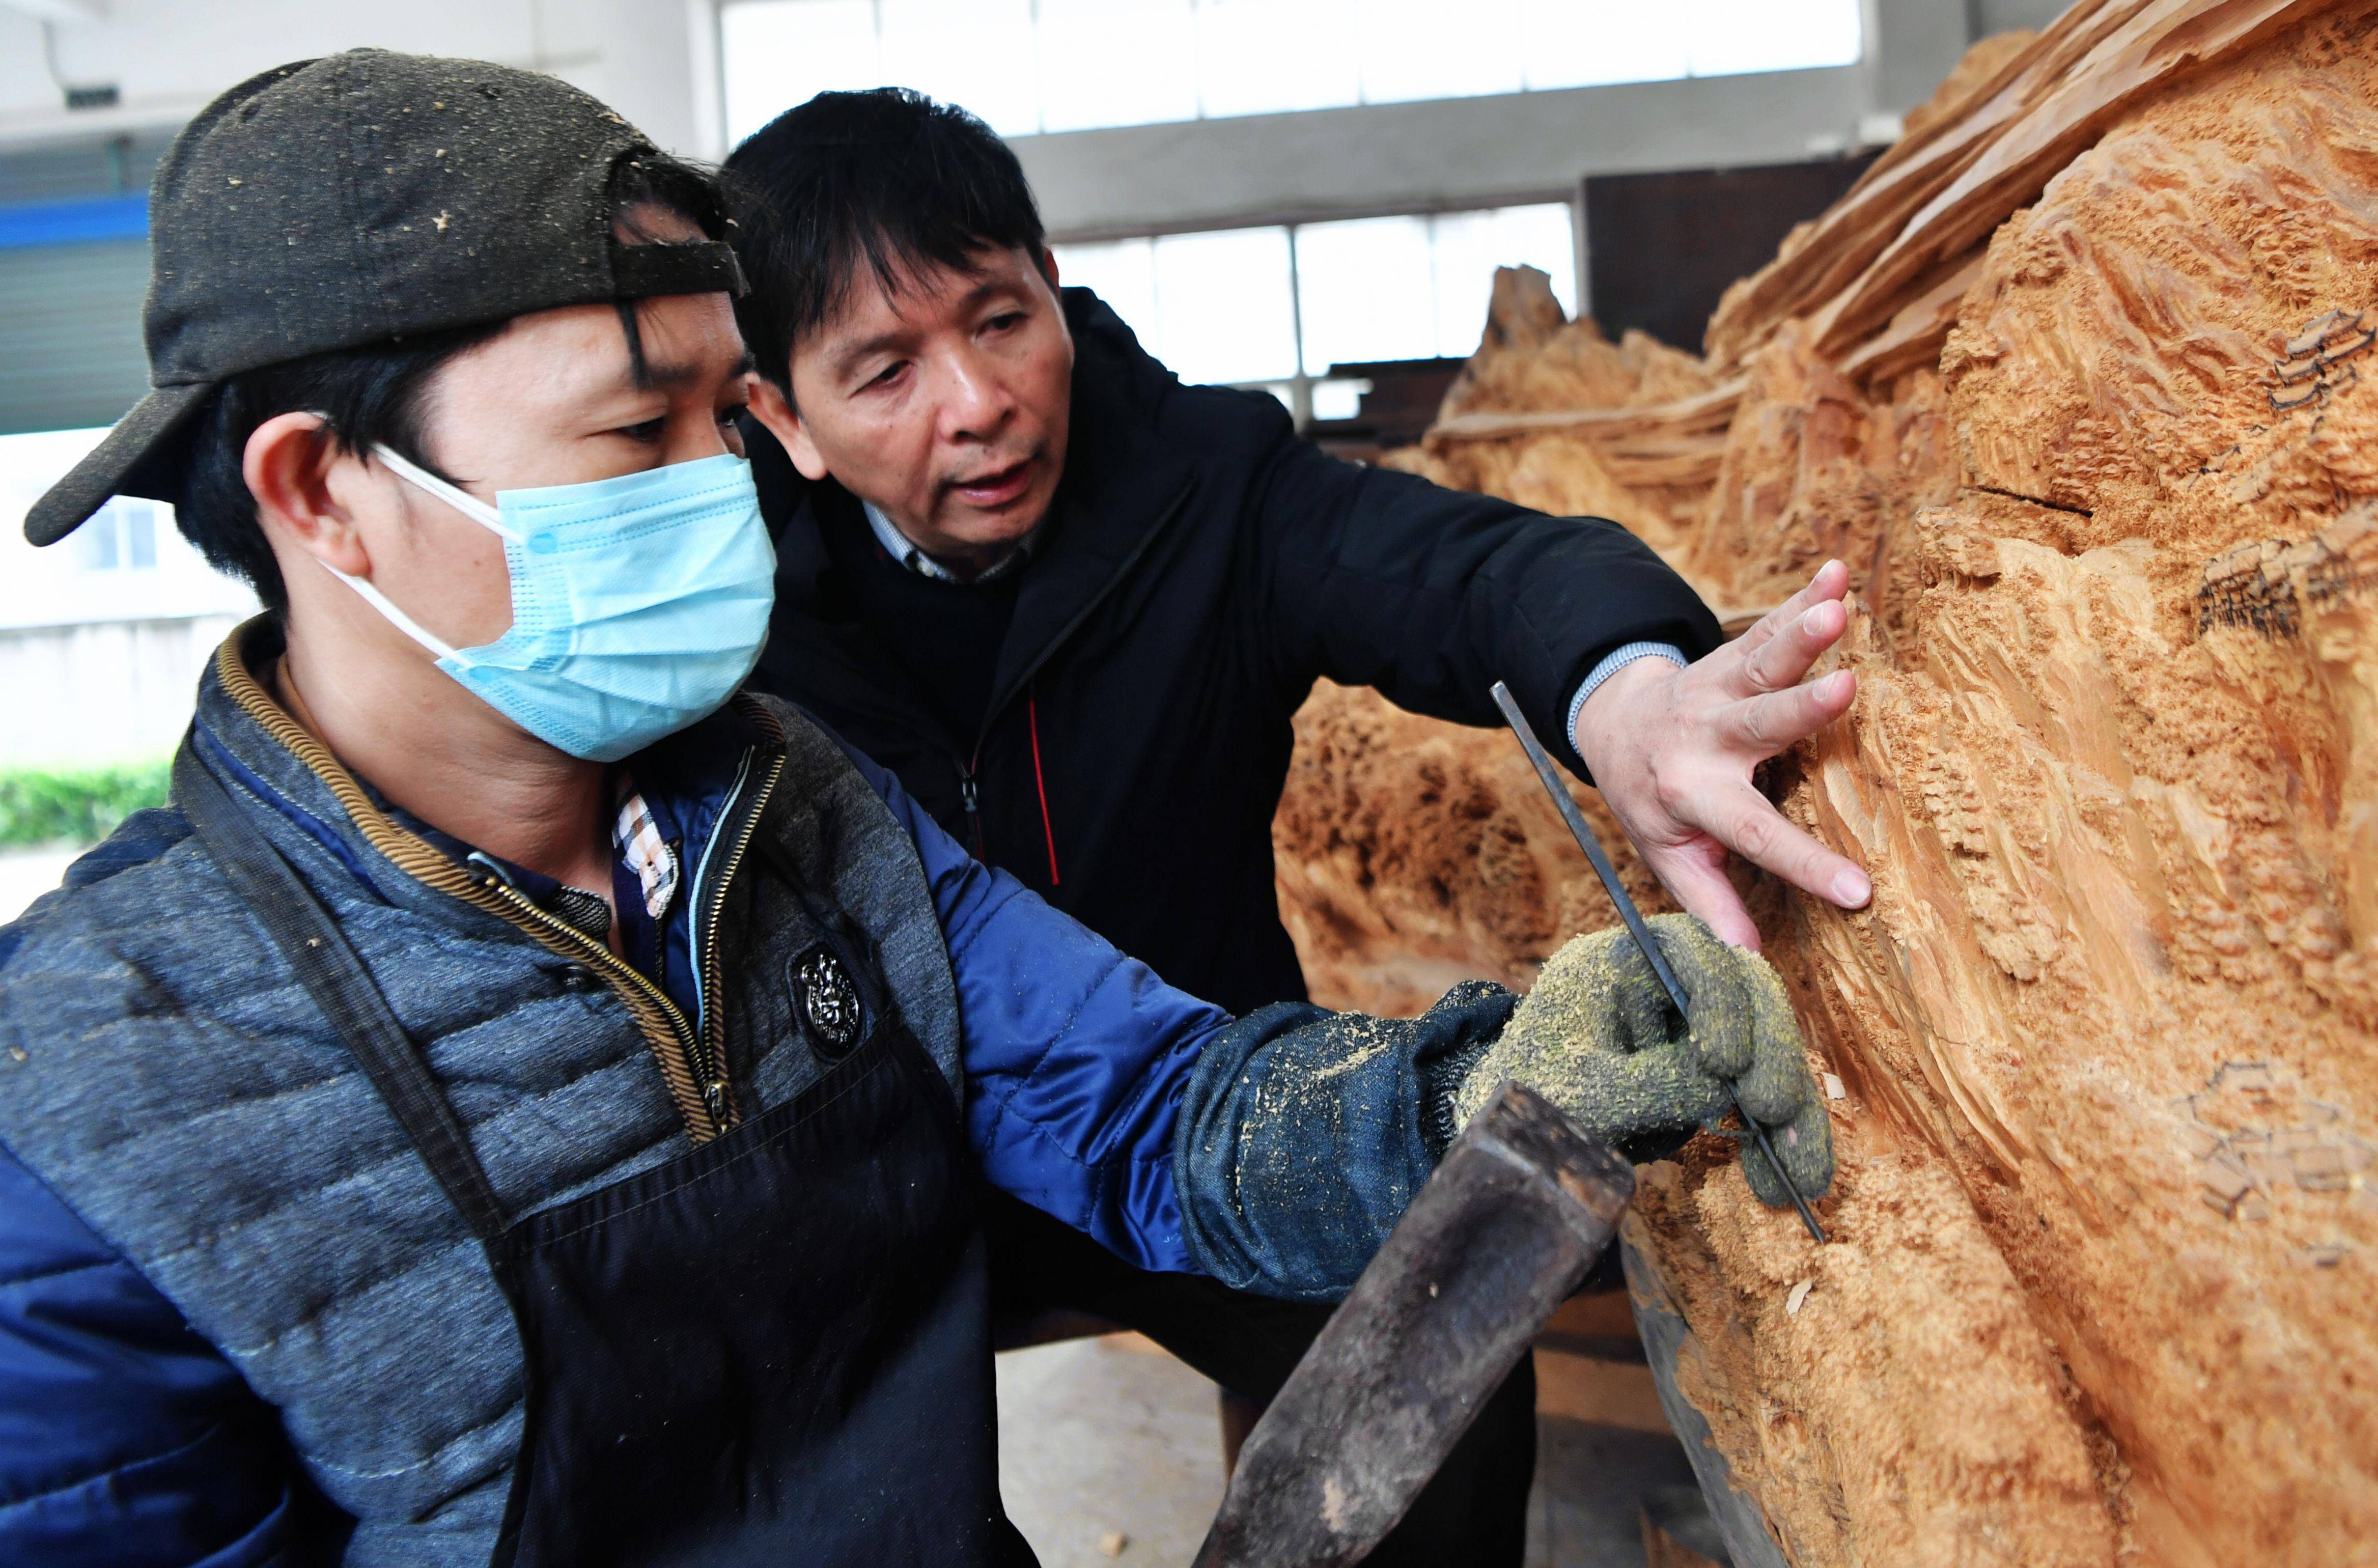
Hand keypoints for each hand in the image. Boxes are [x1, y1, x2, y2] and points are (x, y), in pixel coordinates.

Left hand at [1452, 914, 1831, 1205]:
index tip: (1723, 1063)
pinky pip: (1753, 1093)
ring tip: (1803, 1176)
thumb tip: (1725, 1091)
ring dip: (1789, 1112)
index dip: (1720, 1001)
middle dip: (1770, 1057)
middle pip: (1745, 996)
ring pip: (1762, 1051)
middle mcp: (1669, 983)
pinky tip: (1791, 1179)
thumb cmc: (1531, 1097)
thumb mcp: (1581, 1091)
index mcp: (1623, 959)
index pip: (1692, 953)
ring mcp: (1692, 1026)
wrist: (1514, 1132)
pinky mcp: (1707, 1071)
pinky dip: (1773, 1136)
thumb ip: (1651, 1084)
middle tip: (1776, 1111)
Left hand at [1573, 561, 1870, 951]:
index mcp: (1693, 796)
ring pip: (1761, 661)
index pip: (1755, 838)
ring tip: (1838, 607)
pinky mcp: (1731, 655)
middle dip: (1800, 708)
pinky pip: (1769, 624)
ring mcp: (1717, 689)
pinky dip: (1803, 596)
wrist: (1612, 728)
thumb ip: (1708, 903)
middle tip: (1844, 689)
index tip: (1860, 892)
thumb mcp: (1667, 856)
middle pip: (1758, 723)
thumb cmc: (1653, 800)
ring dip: (1800, 632)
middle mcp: (1705, 738)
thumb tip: (1745, 965)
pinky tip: (1837, 572)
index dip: (1805, 867)